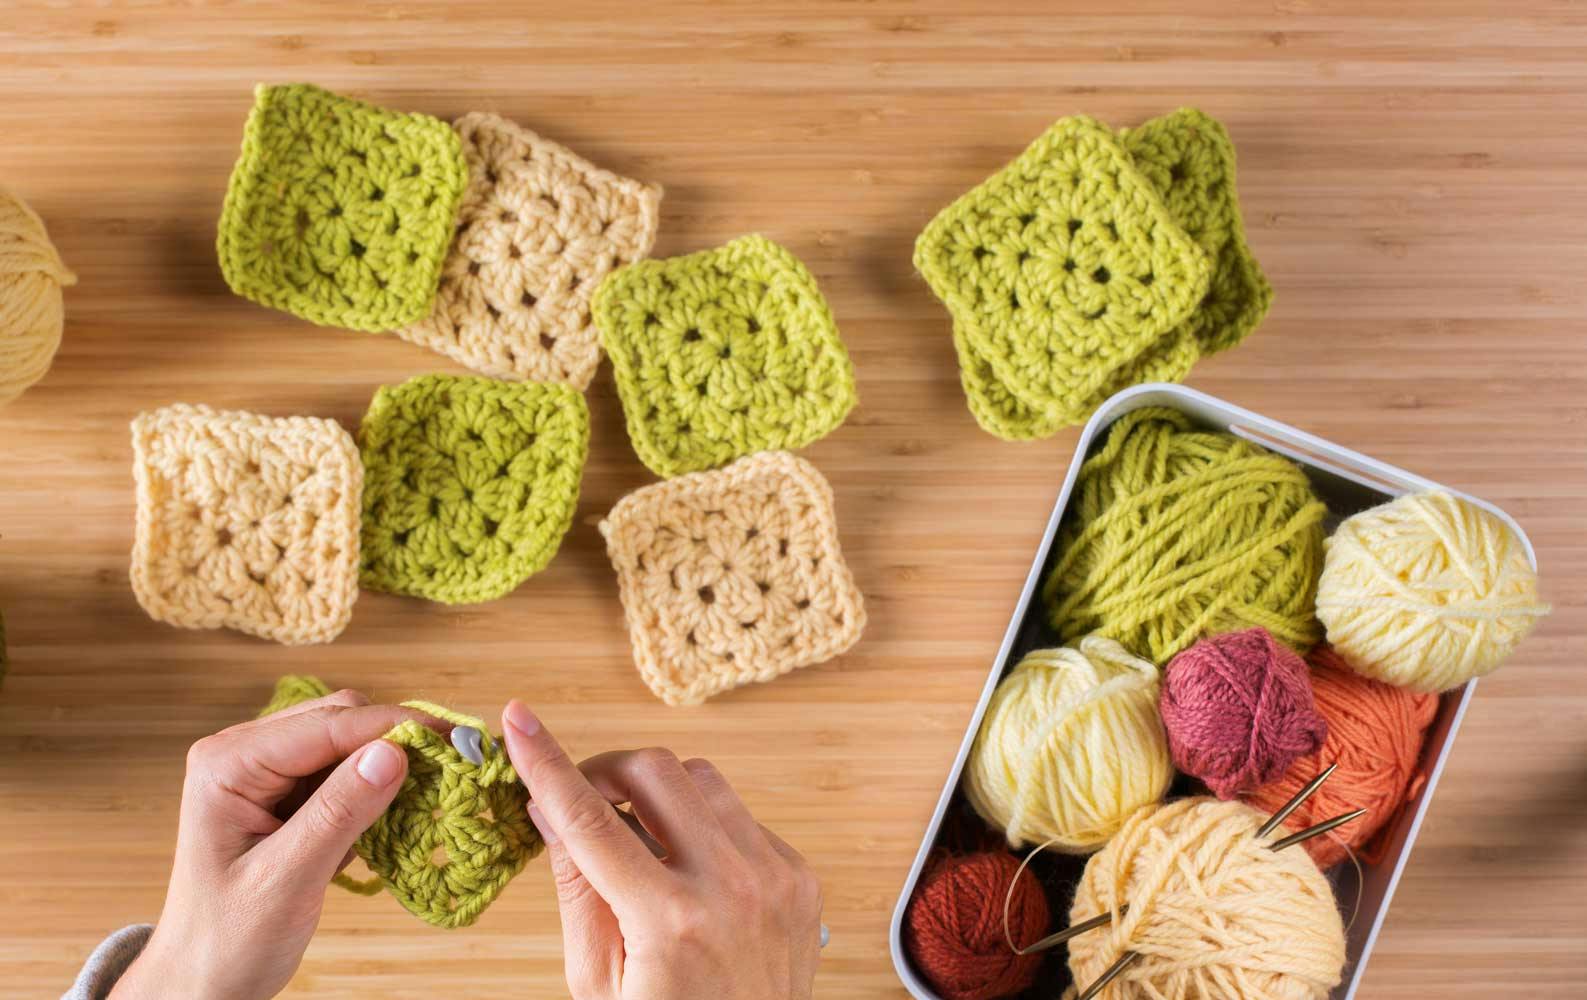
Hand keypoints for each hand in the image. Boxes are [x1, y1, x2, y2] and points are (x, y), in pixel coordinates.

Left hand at [111, 688, 427, 999]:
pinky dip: (376, 786)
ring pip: (348, 739)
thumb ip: (338, 813)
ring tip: (432, 794)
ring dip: (391, 763)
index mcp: (229, 764)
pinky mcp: (284, 792)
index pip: (330, 725)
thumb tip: (396, 752)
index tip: (461, 742)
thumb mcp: (287, 880)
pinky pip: (343, 769)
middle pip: (342, 719)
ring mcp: (263, 771)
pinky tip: (396, 814)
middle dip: (399, 740)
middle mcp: (243, 753)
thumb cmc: (228, 941)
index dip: (400, 727)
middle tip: (456, 769)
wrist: (201, 982)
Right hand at [501, 701, 822, 999]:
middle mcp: (732, 887)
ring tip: (637, 837)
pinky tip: (687, 869)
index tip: (518, 719)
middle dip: (607, 770)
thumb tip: (547, 806)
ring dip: (658, 794)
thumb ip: (576, 885)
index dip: (546, 762)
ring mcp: (775, 877)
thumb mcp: (598, 977)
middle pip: (655, 771)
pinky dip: (703, 827)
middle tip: (583, 796)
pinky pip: (740, 816)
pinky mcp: (800, 875)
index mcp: (670, 921)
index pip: (590, 819)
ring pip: (702, 780)